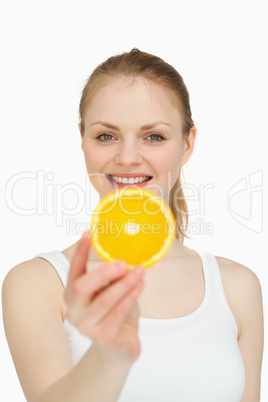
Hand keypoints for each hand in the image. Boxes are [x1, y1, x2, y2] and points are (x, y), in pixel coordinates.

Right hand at [64, 231, 144, 367]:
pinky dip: (131, 296)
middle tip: (122, 262)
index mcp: (72, 295)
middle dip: (103, 272)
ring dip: (125, 283)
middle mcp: (74, 310)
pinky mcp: (102, 337)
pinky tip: (141, 284)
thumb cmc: (115, 312)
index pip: (74, 270)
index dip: (80, 252)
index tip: (88, 233)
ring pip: (105, 299)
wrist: (120, 348)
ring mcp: (86, 326)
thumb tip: (124, 252)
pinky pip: (118, 312)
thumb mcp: (110, 291)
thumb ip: (111, 277)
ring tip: (139, 270)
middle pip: (82, 286)